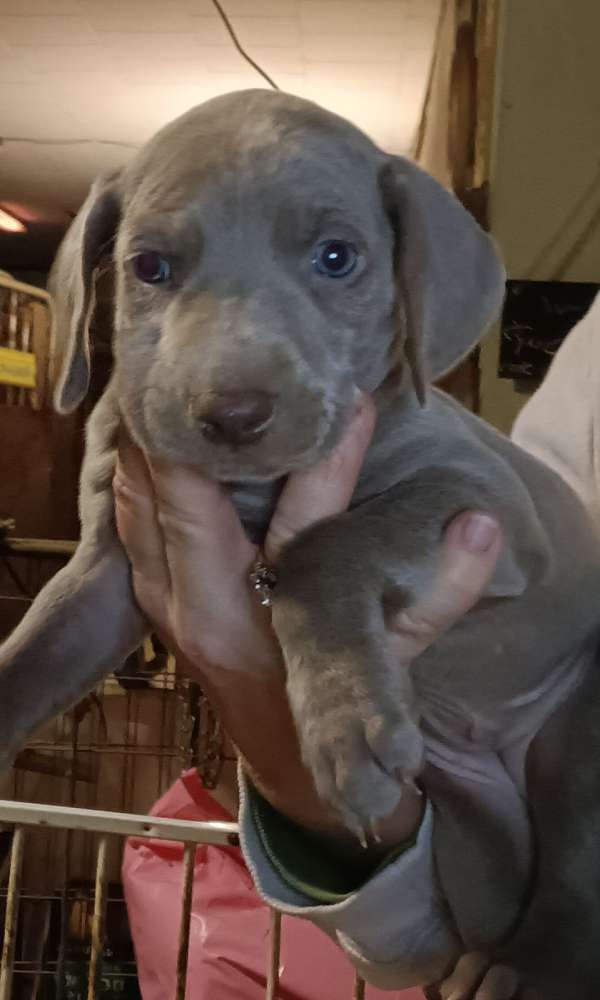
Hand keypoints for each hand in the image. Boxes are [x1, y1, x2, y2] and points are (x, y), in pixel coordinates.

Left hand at [114, 395, 500, 855]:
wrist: (282, 760)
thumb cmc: (336, 709)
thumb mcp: (395, 658)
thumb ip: (441, 593)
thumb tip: (478, 525)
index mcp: (268, 622)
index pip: (292, 522)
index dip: (322, 458)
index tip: (345, 400)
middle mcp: (202, 610)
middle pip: (178, 505)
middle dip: (186, 433)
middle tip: (203, 364)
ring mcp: (164, 605)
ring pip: (136, 510)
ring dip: (147, 448)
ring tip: (162, 379)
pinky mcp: (150, 599)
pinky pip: (127, 525)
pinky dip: (135, 477)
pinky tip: (144, 432)